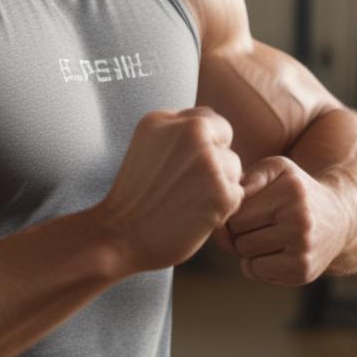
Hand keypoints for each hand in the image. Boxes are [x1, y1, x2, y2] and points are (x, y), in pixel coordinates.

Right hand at [99, 107, 244, 273]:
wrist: (119, 237)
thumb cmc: (134, 198)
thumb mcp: (145, 147)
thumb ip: (176, 133)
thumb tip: (216, 135)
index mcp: (163, 118)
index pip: (206, 118)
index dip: (201, 143)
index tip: (182, 167)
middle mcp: (188, 132)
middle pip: (224, 138)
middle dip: (213, 160)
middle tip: (185, 186)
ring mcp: (207, 161)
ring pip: (233, 166)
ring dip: (219, 185)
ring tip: (187, 201)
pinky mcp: (221, 192)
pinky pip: (237, 193)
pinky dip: (222, 208)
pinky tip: (195, 215)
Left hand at [211, 156, 349, 285]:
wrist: (338, 219)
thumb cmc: (296, 191)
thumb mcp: (276, 170)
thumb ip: (247, 178)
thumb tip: (226, 209)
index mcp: (290, 190)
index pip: (236, 213)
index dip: (234, 213)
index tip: (248, 209)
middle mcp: (299, 219)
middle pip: (238, 236)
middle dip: (239, 232)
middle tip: (256, 225)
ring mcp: (303, 248)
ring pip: (245, 255)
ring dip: (247, 249)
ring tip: (266, 236)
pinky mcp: (303, 271)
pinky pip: (256, 272)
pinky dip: (256, 264)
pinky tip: (273, 252)